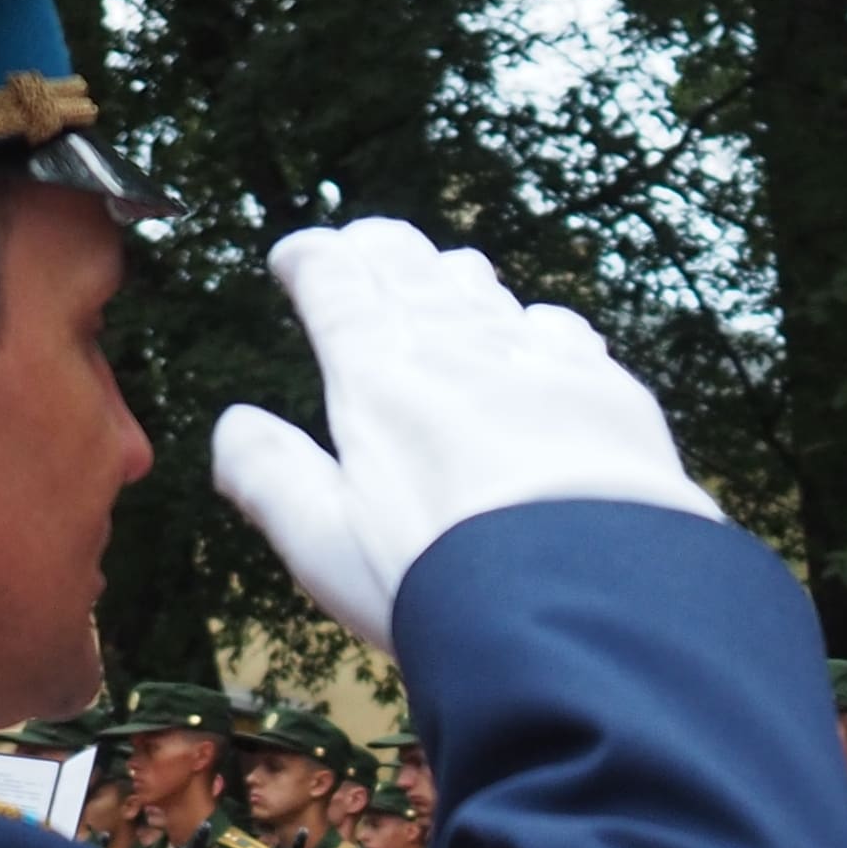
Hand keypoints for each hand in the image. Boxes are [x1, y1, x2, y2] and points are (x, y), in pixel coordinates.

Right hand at [210, 218, 712, 653]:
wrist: (590, 599)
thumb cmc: (442, 578)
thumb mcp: (322, 541)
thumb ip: (270, 475)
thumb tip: (235, 425)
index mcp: (376, 370)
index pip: (333, 278)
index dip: (310, 258)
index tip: (296, 259)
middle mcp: (460, 345)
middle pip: (410, 267)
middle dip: (377, 250)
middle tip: (361, 249)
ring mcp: (541, 361)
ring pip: (487, 291)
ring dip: (454, 279)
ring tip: (442, 278)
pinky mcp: (611, 391)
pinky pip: (562, 330)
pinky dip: (533, 323)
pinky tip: (537, 333)